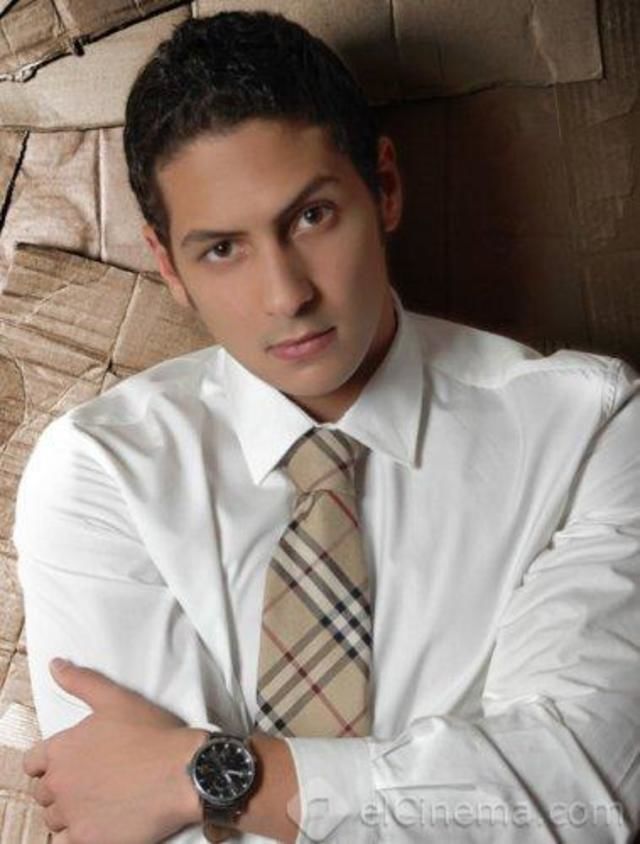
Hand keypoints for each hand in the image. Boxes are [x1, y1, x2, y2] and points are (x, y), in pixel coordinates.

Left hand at [23, 659, 220, 843]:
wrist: (185, 772)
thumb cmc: (153, 734)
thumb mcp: (116, 699)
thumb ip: (80, 681)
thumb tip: (55, 665)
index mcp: (61, 750)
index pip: (33, 763)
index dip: (52, 761)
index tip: (75, 761)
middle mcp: (59, 785)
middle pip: (44, 793)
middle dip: (63, 787)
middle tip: (94, 780)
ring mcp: (73, 816)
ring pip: (56, 820)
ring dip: (72, 813)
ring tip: (102, 801)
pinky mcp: (89, 841)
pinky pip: (71, 843)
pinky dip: (84, 835)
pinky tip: (105, 821)